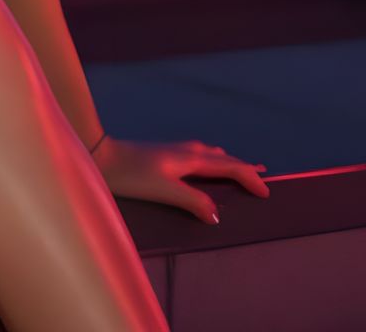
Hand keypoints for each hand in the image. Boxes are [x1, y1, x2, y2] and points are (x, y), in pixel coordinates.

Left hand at [91, 135, 269, 224]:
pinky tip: (200, 160)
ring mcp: (172, 150)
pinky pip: (196, 154)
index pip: (228, 166)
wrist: (99, 154)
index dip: (248, 177)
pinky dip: (209, 158)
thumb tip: (218, 215)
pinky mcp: (161, 153)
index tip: (266, 191)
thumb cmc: (131, 174)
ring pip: (208, 154)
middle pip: (221, 157)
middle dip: (242, 166)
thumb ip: (192, 201)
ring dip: (226, 161)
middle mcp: (184, 151)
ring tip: (237, 165)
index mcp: (189, 159)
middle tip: (263, 172)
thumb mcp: (164, 190)